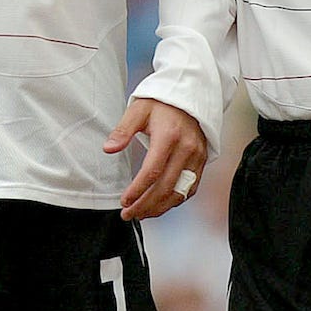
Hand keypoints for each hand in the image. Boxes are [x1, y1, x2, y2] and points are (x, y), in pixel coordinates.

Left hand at [104, 98, 208, 220]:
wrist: (190, 95)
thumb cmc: (161, 102)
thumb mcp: (138, 110)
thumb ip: (123, 130)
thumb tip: (108, 149)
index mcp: (169, 136)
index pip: (152, 172)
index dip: (137, 190)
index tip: (124, 201)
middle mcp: (186, 149)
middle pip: (166, 187)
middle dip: (145, 205)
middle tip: (128, 214)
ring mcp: (197, 157)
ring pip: (180, 192)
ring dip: (160, 208)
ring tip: (141, 214)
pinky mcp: (202, 162)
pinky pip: (190, 189)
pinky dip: (174, 201)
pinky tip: (159, 206)